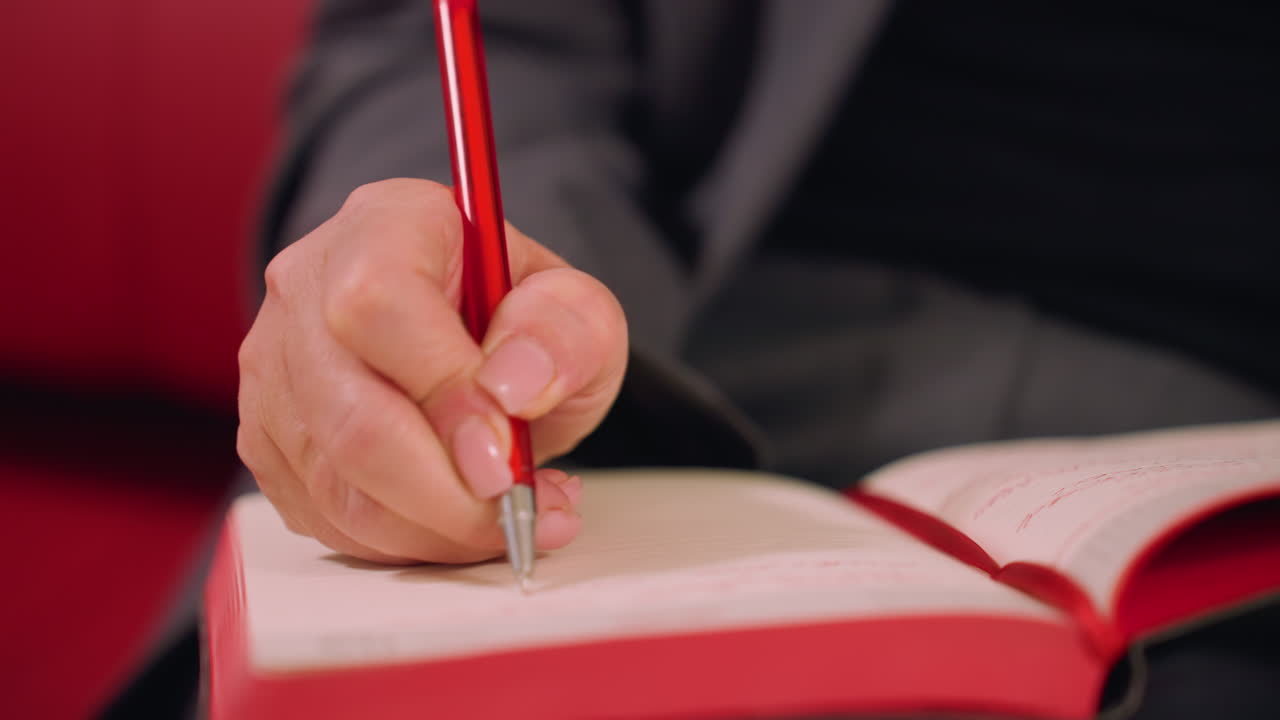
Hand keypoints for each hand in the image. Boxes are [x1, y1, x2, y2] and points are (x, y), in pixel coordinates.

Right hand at [236, 179, 627, 563]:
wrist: (477, 343)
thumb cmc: (520, 319)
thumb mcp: (578, 309)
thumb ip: (566, 331)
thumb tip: (513, 385)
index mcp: (386, 223)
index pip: (379, 302)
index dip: (443, 391)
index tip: (506, 451)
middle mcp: (307, 287)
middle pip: (346, 412)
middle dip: (444, 490)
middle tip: (520, 509)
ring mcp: (274, 368)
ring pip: (333, 482)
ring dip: (435, 527)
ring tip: (513, 517)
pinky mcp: (269, 441)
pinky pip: (325, 517)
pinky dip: (405, 541)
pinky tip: (462, 523)